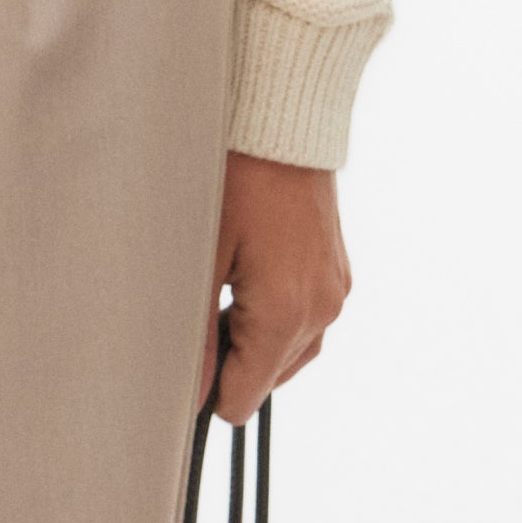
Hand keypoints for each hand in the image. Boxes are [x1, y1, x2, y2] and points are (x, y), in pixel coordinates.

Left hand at [196, 148, 349, 421]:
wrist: (283, 123)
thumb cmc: (233, 180)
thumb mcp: (200, 259)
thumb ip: (196, 336)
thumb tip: (192, 394)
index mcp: (285, 313)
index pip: (245, 399)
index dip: (208, 392)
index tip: (183, 362)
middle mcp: (320, 310)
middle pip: (268, 379)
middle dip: (231, 360)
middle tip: (199, 302)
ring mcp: (335, 291)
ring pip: (289, 352)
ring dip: (253, 338)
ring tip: (223, 286)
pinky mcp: (338, 273)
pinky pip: (306, 320)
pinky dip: (275, 316)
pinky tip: (247, 279)